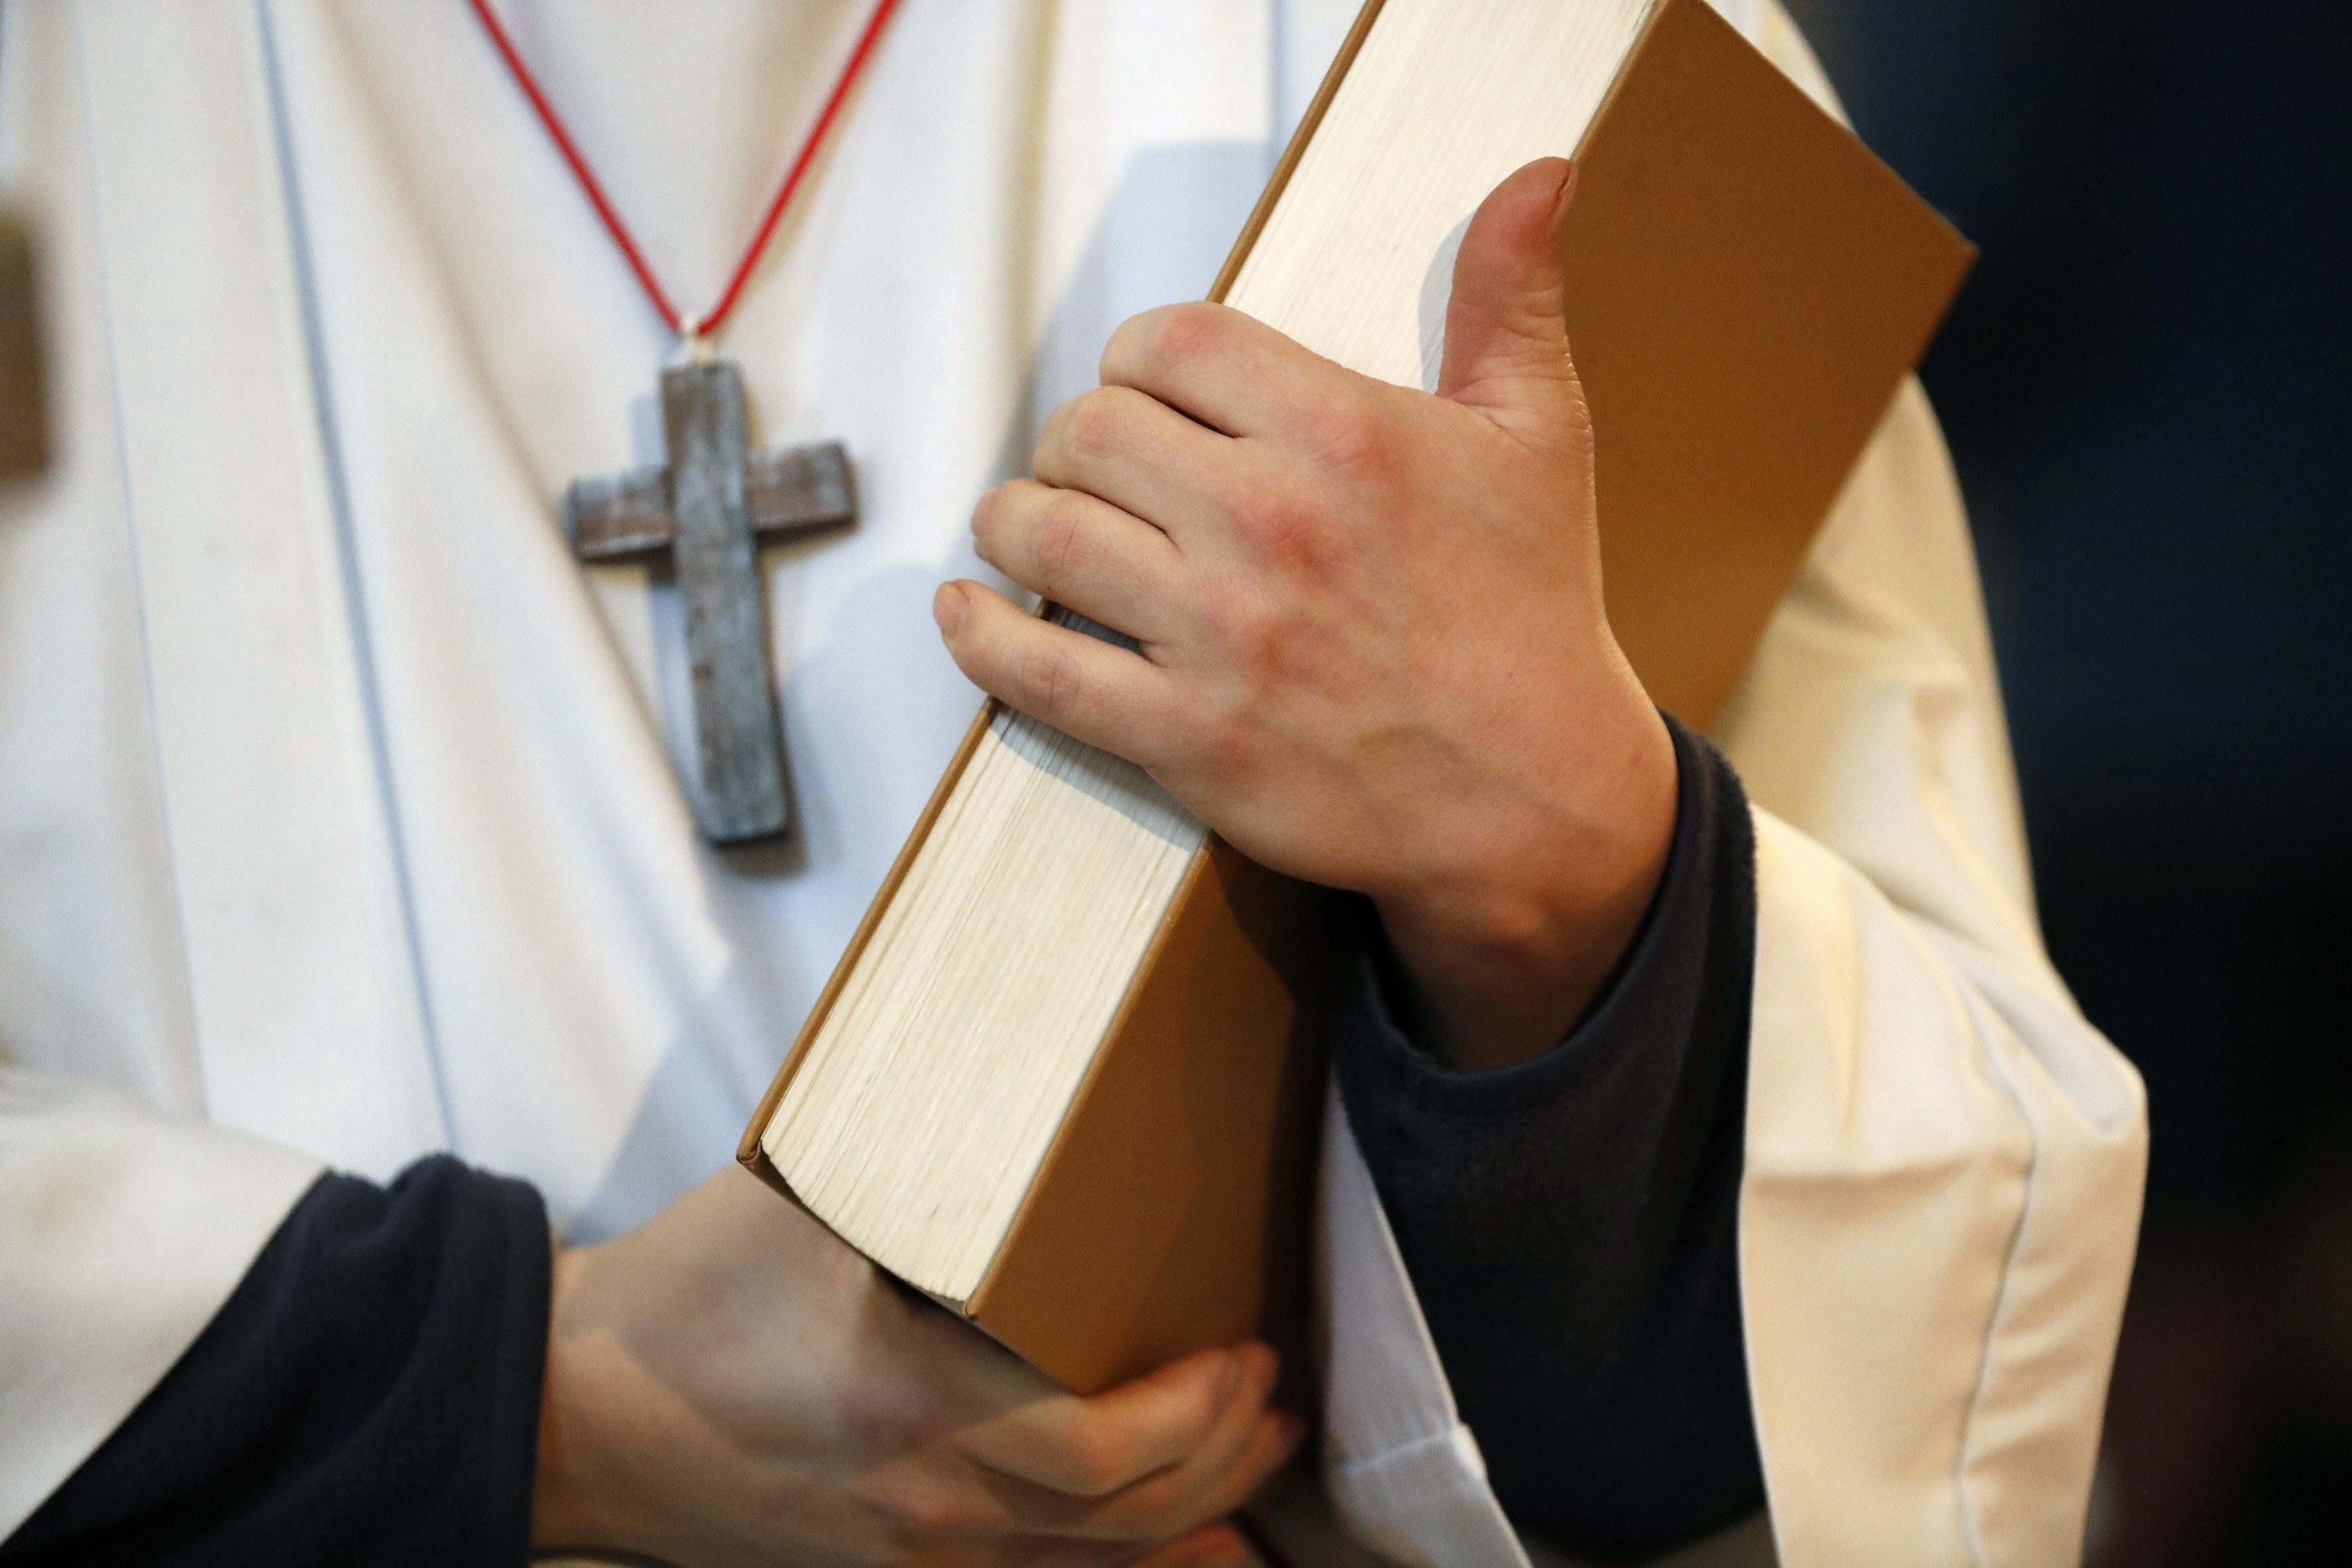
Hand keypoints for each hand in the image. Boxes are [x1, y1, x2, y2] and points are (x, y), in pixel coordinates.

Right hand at [532, 1166, 1297, 1565]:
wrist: (573, 1415)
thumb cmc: (678, 1299)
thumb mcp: (797, 1200)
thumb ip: (909, 1154)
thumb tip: (1011, 1062)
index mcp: (910, 1408)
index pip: (1099, 1450)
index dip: (1193, 1412)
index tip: (1241, 1346)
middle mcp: (924, 1506)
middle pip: (1123, 1518)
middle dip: (1222, 1454)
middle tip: (1274, 1385)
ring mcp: (908, 1557)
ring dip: (1195, 1510)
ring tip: (1256, 1453)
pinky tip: (1187, 1552)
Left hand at [935, 158, 1675, 1068]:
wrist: (1536, 794)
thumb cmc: (1532, 612)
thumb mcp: (1538, 437)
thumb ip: (1509, 298)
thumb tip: (1535, 175)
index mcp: (1343, 436)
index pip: (1168, 343)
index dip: (1138, 359)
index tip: (1146, 392)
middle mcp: (1270, 527)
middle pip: (1089, 429)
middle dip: (1078, 442)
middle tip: (1093, 470)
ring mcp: (1221, 639)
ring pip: (1042, 533)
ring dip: (1015, 520)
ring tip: (1027, 526)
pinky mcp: (1188, 738)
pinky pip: (1037, 669)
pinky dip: (979, 634)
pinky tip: (969, 609)